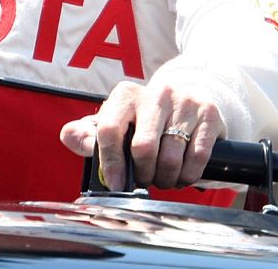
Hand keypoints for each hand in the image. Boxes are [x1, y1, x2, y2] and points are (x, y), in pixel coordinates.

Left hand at [60, 78, 224, 190]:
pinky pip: (197, 158)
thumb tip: (69, 137)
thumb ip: (86, 133)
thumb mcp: (113, 121)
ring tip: (162, 178)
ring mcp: (184, 102)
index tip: (116, 184)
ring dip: (165, 178)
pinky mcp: (208, 115)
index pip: (110, 131)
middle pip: (142, 148)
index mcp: (125, 95)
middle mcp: (155, 94)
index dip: (111, 162)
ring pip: (170, 157)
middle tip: (144, 181)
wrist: (187, 99)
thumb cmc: (142, 118)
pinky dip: (187, 175)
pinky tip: (182, 175)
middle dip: (142, 174)